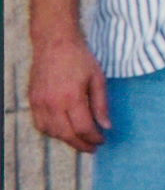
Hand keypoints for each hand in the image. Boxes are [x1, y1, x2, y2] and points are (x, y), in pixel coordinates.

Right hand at [29, 33, 110, 152]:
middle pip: (67, 135)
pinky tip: (63, 130)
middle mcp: (53, 103)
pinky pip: (40, 124)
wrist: (55, 41)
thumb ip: (101, 104)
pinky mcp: (33, 100)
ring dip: (66, 139)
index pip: (83, 128)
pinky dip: (52, 131)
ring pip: (52, 132)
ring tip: (79, 139)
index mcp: (72, 97)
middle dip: (81, 145)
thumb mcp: (98, 78)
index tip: (102, 140)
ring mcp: (40, 102)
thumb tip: (106, 126)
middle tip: (92, 147)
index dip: (94, 138)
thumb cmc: (80, 57)